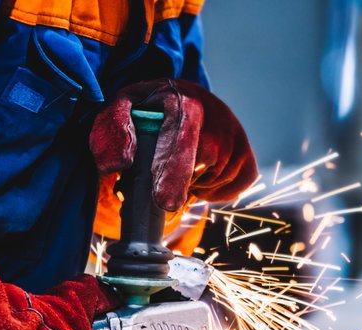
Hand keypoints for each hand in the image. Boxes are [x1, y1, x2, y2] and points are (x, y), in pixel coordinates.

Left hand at [90, 78, 257, 211]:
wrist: (184, 96)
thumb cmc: (150, 108)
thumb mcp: (124, 107)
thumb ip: (113, 130)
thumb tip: (118, 164)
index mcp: (185, 103)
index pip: (183, 143)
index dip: (174, 174)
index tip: (166, 202)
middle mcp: (218, 118)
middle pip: (196, 171)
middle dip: (173, 180)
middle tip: (158, 166)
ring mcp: (237, 137)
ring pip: (212, 183)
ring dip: (192, 183)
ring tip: (181, 162)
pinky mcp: (247, 156)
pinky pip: (234, 189)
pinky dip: (216, 191)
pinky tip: (201, 174)